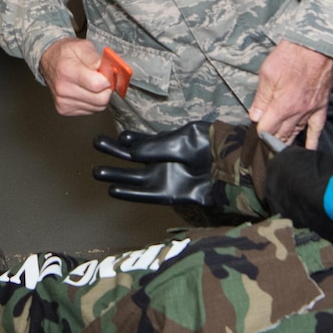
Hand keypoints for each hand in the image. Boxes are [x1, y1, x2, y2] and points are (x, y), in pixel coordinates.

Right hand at [38, 37, 110, 115]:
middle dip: (106, 89)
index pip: (98, 84)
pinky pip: (90, 111)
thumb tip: (110, 71)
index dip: (108, 79)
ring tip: (92, 84)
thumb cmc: (65, 53)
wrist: (49, 60)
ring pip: (98, 107)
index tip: (107, 74)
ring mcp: (63, 101)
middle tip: (102, 79)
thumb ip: (97, 59)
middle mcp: (63, 88)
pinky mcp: (64, 109)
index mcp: (67, 71)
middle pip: (100, 99)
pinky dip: (92, 102)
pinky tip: (86, 91)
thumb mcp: (83, 46)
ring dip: (100, 96)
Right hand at [90, 122, 223, 209]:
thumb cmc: (215, 146)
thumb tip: (130, 148)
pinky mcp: (173, 194)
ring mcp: (168, 177)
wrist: (236, 167)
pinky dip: (130, 193)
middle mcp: (166, 161)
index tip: (118, 137)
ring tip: (97, 171)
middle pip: (134, 157)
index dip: (130, 139)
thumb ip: (157, 146)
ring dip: (117, 174)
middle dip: (115, 152)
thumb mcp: (185, 140)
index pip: (145, 141)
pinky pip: (146, 194)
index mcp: (171, 143)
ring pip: (135, 176)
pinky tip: (113, 190)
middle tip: (96, 144)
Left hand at [248, 40, 332, 148]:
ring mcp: (310, 111)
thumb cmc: (291, 55)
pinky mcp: (321, 106)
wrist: (317, 45)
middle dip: (271, 141)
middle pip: (281, 134)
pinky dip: (312, 141)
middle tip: (264, 146)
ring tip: (278, 150)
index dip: (258, 132)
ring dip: (286, 142)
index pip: (267, 129)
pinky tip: (308, 150)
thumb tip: (255, 116)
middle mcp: (297, 113)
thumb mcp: (268, 73)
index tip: (254, 134)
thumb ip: (261, 98)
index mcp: (282, 106)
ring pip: (296, 133)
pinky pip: (317, 128)